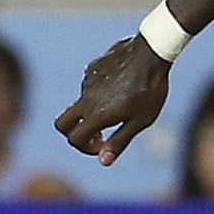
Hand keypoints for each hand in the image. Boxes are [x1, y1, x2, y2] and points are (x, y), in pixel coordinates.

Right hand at [55, 34, 170, 165]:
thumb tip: (103, 161)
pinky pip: (89, 86)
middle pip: (62, 122)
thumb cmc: (150, 90)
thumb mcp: (139, 121)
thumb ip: (119, 141)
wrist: (151, 53)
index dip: (85, 148)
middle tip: (97, 134)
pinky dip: (99, 94)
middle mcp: (86, 98)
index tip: (102, 145)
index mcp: (97, 114)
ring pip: (80, 103)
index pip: (74, 138)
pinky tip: (122, 88)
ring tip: (123, 105)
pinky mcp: (92, 68)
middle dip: (73, 133)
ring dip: (94, 111)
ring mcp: (87, 82)